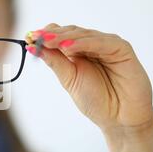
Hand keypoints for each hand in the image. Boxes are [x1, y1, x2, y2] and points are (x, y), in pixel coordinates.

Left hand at [26, 24, 152, 133]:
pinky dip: (85, 43)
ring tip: (49, 41)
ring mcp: (108, 46)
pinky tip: (68, 47)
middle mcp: (94, 45)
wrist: (119, 120)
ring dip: (65, 37)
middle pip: (72, 32)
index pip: (62, 36)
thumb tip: (32, 47)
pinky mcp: (123, 49)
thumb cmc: (96, 101)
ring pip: (85, 35)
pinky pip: (103, 43)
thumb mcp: (69, 79)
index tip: (29, 37)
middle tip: (36, 37)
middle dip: (52, 35)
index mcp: (80, 52)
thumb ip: (55, 62)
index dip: (46, 35)